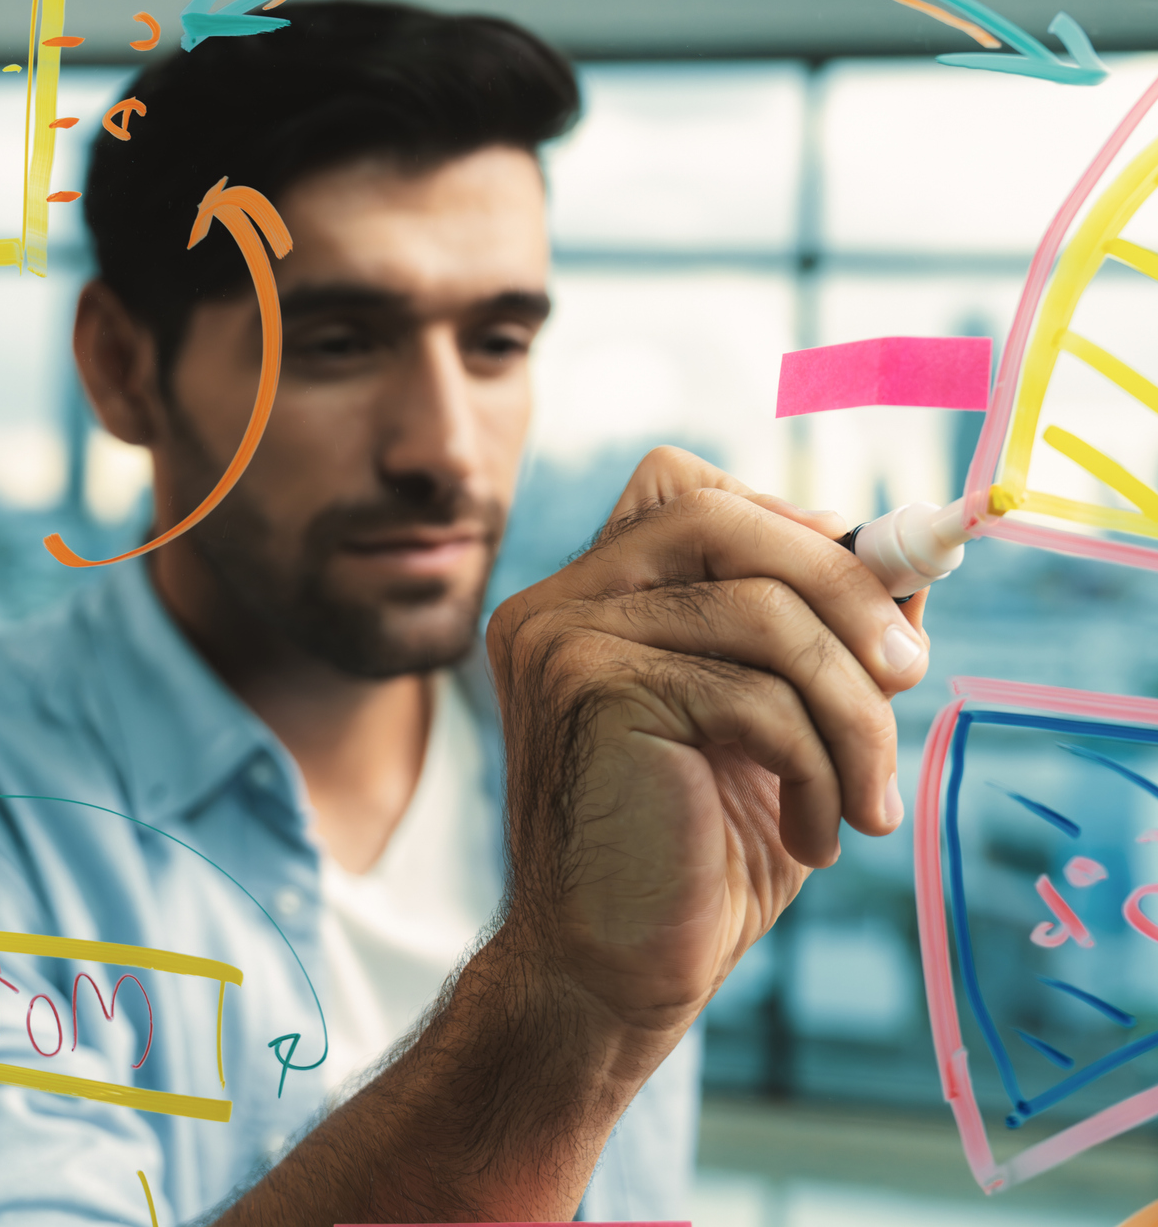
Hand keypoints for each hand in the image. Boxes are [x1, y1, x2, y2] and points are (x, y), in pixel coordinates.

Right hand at [484, 446, 927, 1041]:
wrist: (609, 976)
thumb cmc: (691, 857)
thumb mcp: (772, 726)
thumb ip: (813, 639)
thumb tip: (908, 568)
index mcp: (585, 599)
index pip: (684, 490)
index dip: (788, 525)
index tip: (867, 612)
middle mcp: (557, 605)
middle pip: (718, 516)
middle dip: (841, 588)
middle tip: (909, 675)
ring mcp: (565, 642)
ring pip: (760, 611)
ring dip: (851, 710)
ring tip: (868, 797)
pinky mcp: (593, 693)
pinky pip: (755, 693)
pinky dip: (818, 767)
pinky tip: (816, 834)